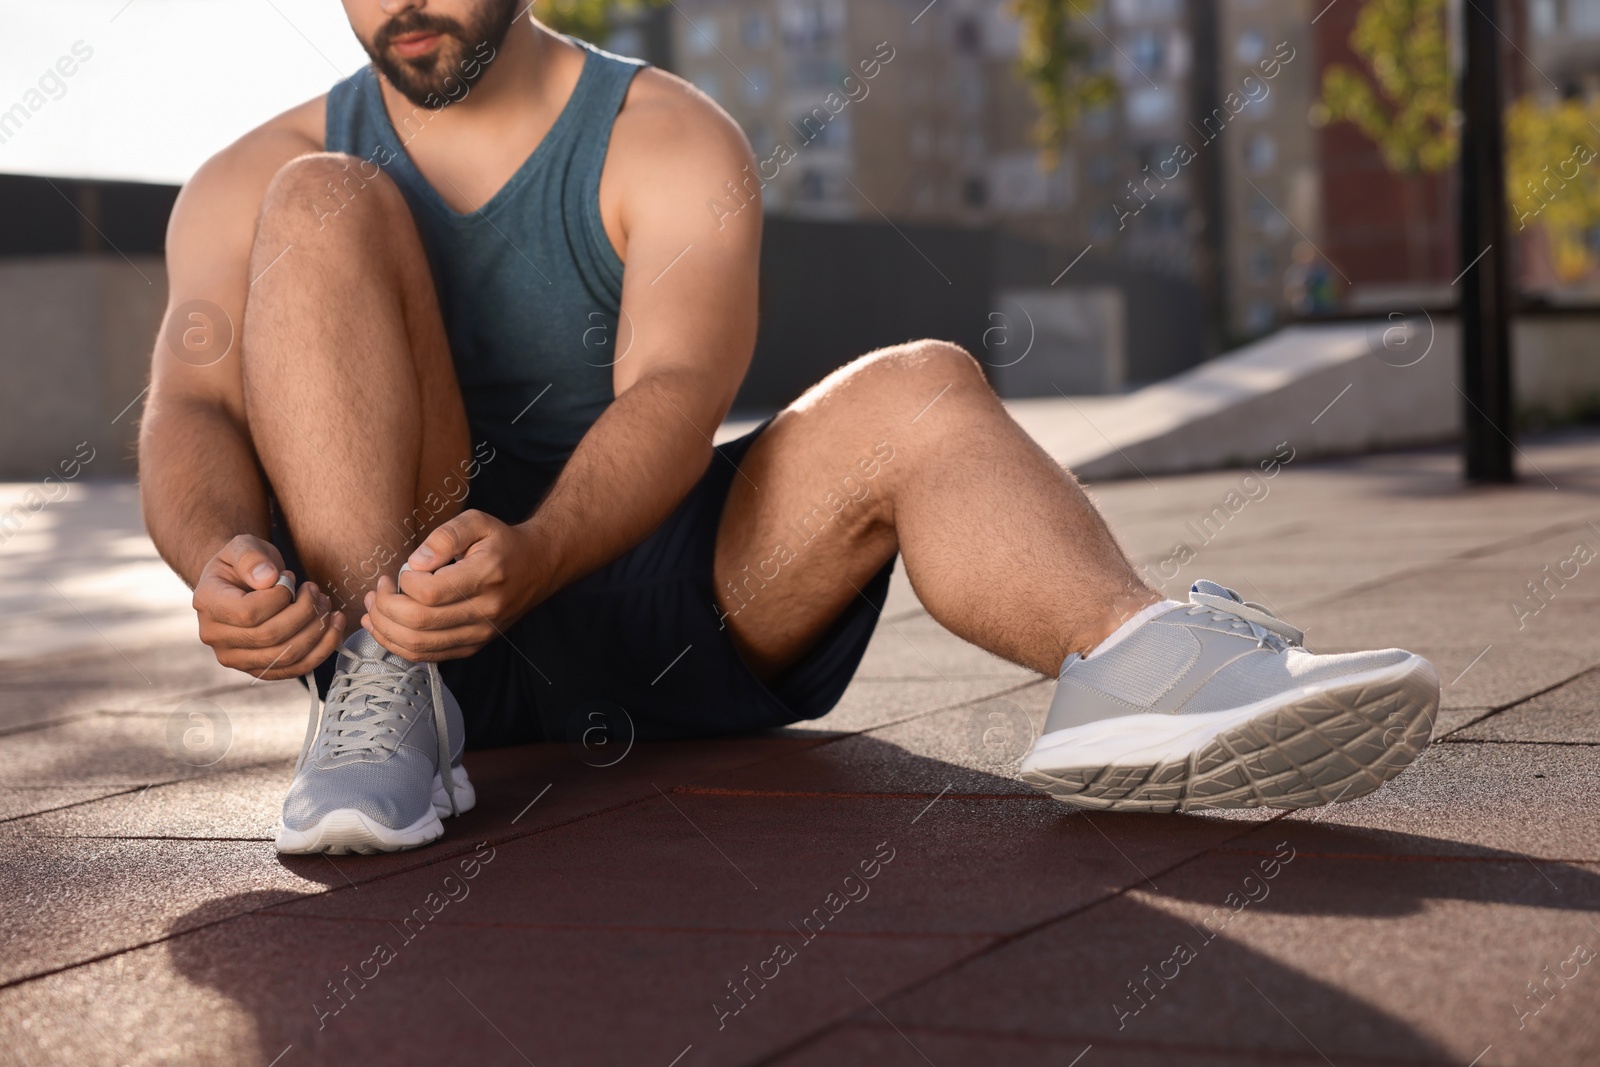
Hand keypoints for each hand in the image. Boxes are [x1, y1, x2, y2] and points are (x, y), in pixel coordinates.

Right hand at [193, 534, 345, 679]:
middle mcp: (215, 637)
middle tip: (316, 591)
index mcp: (208, 605)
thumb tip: (268, 578)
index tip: (291, 578)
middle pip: (270, 637)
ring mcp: (236, 658)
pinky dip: (321, 650)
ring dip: (317, 631)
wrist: (242, 583)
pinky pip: (295, 669)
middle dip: (304, 612)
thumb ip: (251, 557)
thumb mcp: (243, 546)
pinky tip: (334, 627)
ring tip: (326, 606)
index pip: (249, 613)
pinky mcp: (258, 668)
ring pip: (286, 656)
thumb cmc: (246, 563)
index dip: (280, 597)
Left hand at [363, 509, 542, 660]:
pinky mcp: (473, 646)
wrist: (537, 567)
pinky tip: (384, 628)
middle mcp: (485, 612)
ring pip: (419, 645)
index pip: (431, 593)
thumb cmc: (502, 543)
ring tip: (374, 608)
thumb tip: (415, 564)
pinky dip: (398, 645)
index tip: (400, 571)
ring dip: (385, 629)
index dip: (404, 583)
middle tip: (378, 589)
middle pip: (419, 622)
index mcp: (487, 577)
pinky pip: (427, 656)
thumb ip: (444, 536)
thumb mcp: (477, 522)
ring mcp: (479, 634)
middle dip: (385, 607)